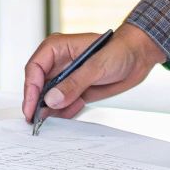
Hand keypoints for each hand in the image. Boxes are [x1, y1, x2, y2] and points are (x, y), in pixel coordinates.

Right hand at [21, 25, 166, 123]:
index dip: (30, 89)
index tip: (31, 107)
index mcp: (57, 48)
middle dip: (38, 103)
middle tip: (37, 120)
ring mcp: (66, 77)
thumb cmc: (119, 51)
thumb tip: (52, 100)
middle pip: (38, 85)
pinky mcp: (75, 89)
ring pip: (49, 97)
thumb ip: (73, 83)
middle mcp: (57, 62)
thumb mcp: (96, 67)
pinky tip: (75, 109)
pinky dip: (65, 111)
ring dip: (52, 110)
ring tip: (56, 119)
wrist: (138, 57)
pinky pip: (63, 104)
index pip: (35, 68)